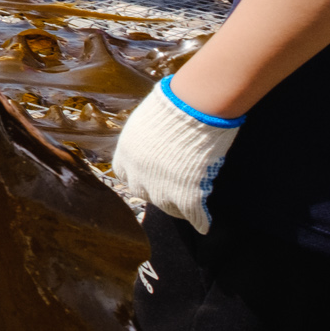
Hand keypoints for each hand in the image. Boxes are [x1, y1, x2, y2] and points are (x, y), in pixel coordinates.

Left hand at [112, 79, 243, 232]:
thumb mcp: (147, 121)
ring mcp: (161, 185)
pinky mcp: (185, 193)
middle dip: (156, 193)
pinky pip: (193, 214)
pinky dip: (200, 220)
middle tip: (171, 192)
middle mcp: (138, 173)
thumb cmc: (174, 105)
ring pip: (168, 207)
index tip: (148, 178)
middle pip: (143, 193)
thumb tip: (153, 140)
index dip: (137, 177)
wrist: (193, 107)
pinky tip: (205, 225)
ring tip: (188, 210)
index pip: (124, 175)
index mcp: (125, 152)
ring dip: (178, 208)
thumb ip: (146, 138)